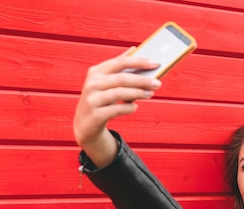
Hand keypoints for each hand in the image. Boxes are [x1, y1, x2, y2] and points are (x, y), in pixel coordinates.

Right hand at [73, 50, 161, 164]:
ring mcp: (92, 99)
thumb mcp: (105, 81)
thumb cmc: (100, 99)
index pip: (120, 62)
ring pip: (120, 93)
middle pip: (122, 78)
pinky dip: (129, 108)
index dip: (139, 62)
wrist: (85, 124)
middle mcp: (92, 84)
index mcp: (96, 72)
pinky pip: (117, 109)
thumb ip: (118, 66)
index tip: (156, 63)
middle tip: (158, 83)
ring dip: (138, 93)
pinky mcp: (96, 115)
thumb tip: (133, 49)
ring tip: (150, 94)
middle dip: (142, 80)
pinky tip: (135, 107)